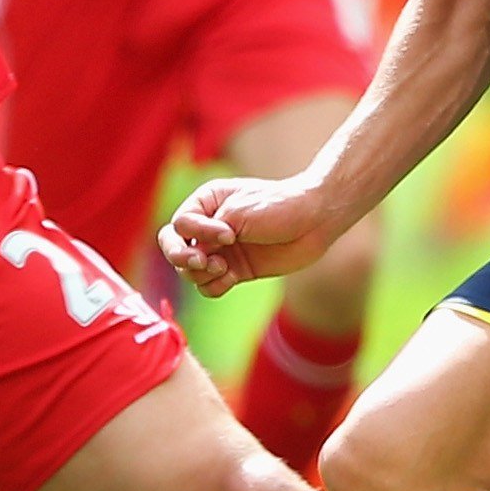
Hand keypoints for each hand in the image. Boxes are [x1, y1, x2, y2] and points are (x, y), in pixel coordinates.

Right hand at [160, 173, 341, 296]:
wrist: (314, 221)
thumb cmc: (277, 207)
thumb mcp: (238, 213)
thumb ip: (208, 234)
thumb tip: (192, 259)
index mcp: (205, 203)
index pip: (179, 226)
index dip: (197, 234)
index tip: (228, 234)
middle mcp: (208, 227)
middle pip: (175, 249)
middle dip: (183, 260)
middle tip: (203, 263)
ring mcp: (221, 251)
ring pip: (190, 272)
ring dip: (201, 275)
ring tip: (224, 269)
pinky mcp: (235, 271)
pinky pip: (210, 287)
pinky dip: (215, 286)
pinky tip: (232, 278)